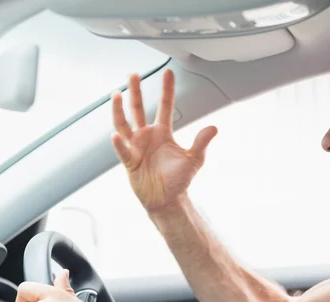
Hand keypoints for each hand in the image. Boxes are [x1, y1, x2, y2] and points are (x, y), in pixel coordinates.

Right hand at [111, 70, 217, 211]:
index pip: (165, 106)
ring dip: (119, 110)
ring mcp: (136, 147)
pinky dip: (119, 144)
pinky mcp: (130, 162)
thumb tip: (214, 128)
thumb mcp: (194, 159)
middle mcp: (147, 136)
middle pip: (139, 109)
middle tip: (134, 74)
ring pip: (124, 125)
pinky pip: (123, 151)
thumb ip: (201, 142)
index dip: (166, 90)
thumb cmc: (179, 180)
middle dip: (136, 91)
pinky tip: (115, 135)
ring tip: (117, 95)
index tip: (168, 72)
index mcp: (163, 133)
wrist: (167, 199)